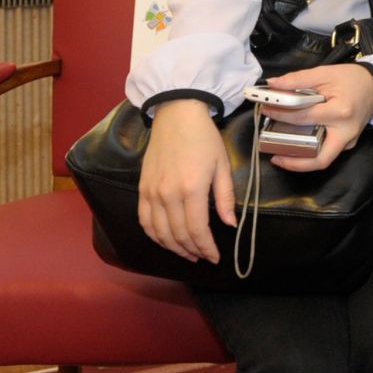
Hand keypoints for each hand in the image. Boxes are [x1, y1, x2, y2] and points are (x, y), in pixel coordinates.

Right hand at [138, 98, 234, 262]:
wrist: (177, 114)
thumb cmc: (204, 137)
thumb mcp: (222, 164)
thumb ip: (225, 197)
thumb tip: (230, 224)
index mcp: (191, 188)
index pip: (197, 230)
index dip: (206, 248)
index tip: (215, 257)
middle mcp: (168, 194)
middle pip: (178, 235)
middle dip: (192, 251)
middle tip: (203, 257)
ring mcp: (152, 193)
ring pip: (159, 233)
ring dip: (173, 247)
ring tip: (187, 253)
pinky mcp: (142, 189)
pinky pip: (144, 221)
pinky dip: (154, 236)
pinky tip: (165, 240)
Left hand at [257, 63, 372, 172]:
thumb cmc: (352, 78)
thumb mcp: (324, 73)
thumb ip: (297, 79)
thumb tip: (272, 84)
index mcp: (340, 112)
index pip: (303, 117)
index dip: (280, 114)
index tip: (265, 109)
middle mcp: (346, 132)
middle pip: (319, 158)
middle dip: (294, 162)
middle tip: (274, 156)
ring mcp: (349, 141)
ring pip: (324, 160)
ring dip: (302, 161)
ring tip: (282, 154)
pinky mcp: (349, 143)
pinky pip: (328, 152)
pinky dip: (312, 152)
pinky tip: (300, 145)